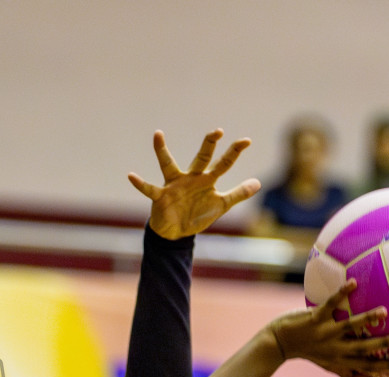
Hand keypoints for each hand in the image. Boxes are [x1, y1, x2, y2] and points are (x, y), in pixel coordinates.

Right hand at [129, 129, 260, 240]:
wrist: (177, 233)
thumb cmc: (197, 215)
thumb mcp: (221, 205)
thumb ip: (238, 194)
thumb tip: (258, 182)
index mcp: (206, 179)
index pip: (223, 163)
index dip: (234, 152)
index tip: (246, 140)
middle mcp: (191, 178)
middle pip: (201, 158)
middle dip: (209, 145)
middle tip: (217, 131)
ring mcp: (174, 185)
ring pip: (168, 165)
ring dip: (162, 151)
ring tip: (157, 134)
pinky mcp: (160, 197)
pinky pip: (149, 189)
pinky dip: (140, 184)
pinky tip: (131, 176)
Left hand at [267, 281, 388, 376]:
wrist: (278, 343)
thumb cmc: (309, 352)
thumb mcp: (330, 366)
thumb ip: (352, 374)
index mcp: (339, 360)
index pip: (366, 365)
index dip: (385, 366)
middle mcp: (334, 349)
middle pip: (361, 348)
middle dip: (382, 344)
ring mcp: (324, 333)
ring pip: (348, 327)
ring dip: (365, 319)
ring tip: (383, 312)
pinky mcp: (314, 318)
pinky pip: (329, 304)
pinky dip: (341, 294)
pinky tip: (353, 283)